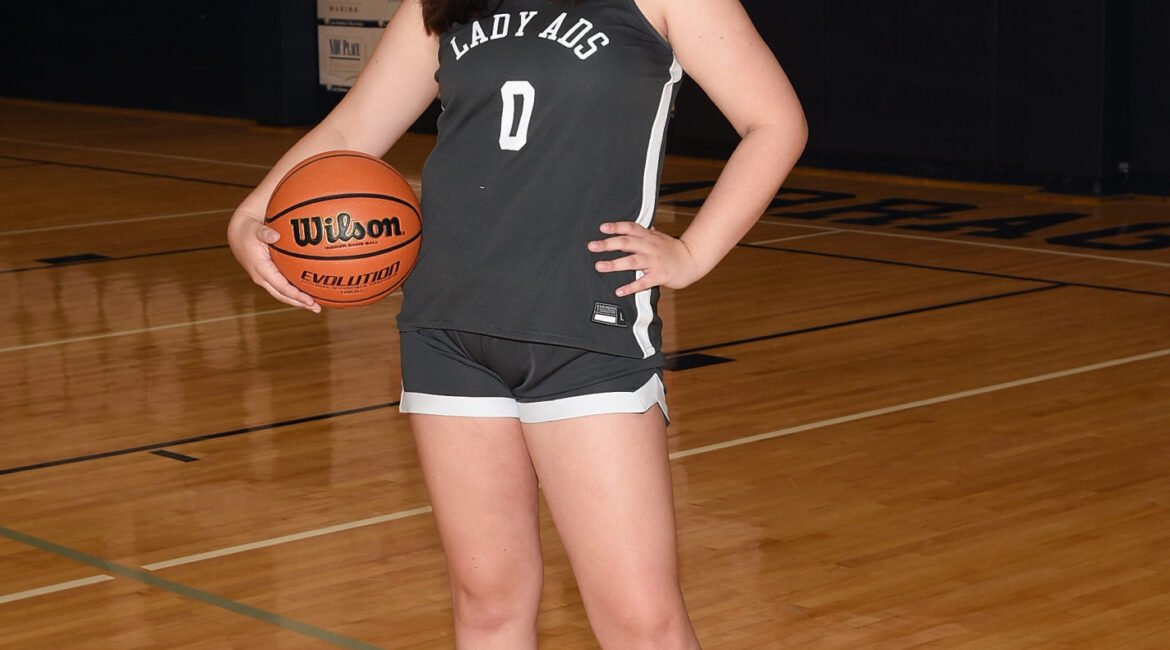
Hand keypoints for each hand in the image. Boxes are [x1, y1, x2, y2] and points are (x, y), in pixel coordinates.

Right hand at [227, 210, 320, 312]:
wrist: (237, 233)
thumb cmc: (249, 230)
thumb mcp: (255, 229)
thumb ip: (265, 233)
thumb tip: (276, 235)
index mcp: (260, 269)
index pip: (281, 287)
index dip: (296, 295)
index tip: (309, 300)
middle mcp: (261, 277)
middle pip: (283, 295)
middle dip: (299, 303)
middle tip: (317, 308)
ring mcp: (263, 278)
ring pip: (282, 294)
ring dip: (298, 301)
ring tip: (315, 305)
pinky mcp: (267, 276)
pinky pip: (282, 287)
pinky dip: (294, 292)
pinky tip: (308, 291)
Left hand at [588, 221, 704, 296]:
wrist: (692, 260)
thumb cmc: (673, 250)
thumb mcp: (658, 236)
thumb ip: (644, 233)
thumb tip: (631, 227)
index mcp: (648, 236)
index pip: (630, 228)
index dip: (616, 226)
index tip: (602, 228)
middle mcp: (650, 247)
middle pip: (627, 243)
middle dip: (608, 244)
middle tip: (592, 246)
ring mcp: (655, 261)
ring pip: (632, 261)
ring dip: (615, 264)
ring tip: (599, 266)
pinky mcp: (660, 276)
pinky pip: (643, 282)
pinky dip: (631, 287)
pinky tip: (619, 291)